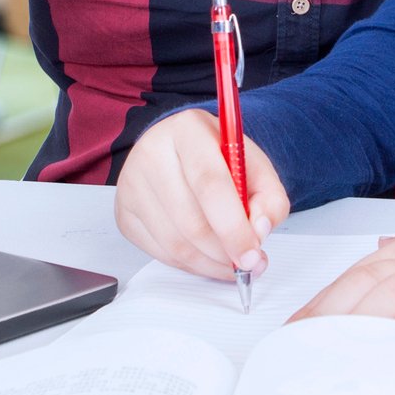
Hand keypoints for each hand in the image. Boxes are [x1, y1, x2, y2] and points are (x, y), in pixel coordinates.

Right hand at [115, 111, 289, 280]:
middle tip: (248, 262)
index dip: (233, 226)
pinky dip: (191, 265)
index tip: (252, 254)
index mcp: (187, 130)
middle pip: (190, 221)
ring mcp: (131, 184)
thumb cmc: (219, 159)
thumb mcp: (255, 167)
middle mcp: (151, 152)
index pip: (209, 184)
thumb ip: (270, 199)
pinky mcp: (124, 213)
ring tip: (232, 261)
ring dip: (210, 263)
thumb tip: (259, 232)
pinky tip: (208, 256)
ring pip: (175, 244)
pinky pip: (160, 253)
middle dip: (225, 252)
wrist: (182, 152)